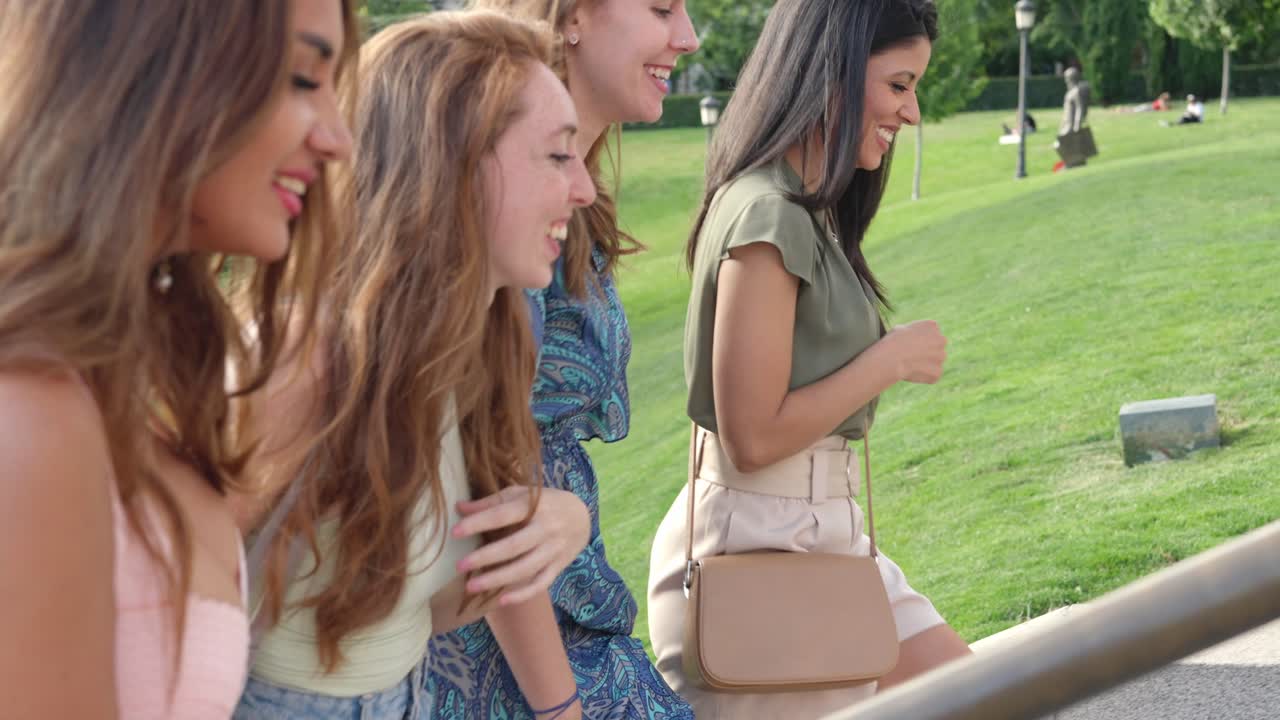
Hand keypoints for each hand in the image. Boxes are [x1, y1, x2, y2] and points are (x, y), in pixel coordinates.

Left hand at [451, 486, 589, 605]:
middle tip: (460, 565)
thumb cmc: (543, 503)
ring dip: (498, 578)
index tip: (455, 532)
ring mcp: (553, 550)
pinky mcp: (558, 567)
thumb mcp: (520, 495)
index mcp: (535, 506)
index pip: (503, 515)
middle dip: (486, 557)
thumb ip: (491, 502)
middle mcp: (546, 528)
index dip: (479, 523)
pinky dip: (523, 594)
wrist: (582, 517)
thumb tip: (459, 508)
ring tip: (471, 586)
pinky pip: (541, 584)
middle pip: (514, 546)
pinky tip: (501, 601)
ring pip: (525, 568)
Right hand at [882, 320, 946, 383]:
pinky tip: (912, 372)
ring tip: (910, 365)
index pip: (931, 333)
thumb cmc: (893, 342)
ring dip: (926, 364)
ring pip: (935, 361)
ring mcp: (941, 356)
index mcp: (932, 326)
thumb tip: (914, 338)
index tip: (910, 345)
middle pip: (937, 347)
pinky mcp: (938, 372)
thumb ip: (913, 332)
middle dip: (928, 351)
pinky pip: (932, 374)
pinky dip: (924, 375)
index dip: (920, 340)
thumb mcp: (901, 329)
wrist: (892, 358)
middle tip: (912, 356)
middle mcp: (941, 340)